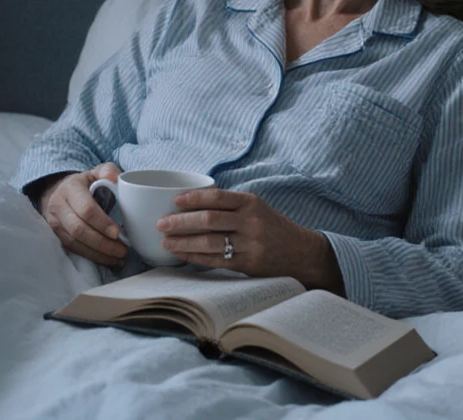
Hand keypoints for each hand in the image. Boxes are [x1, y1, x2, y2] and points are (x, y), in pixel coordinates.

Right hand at [38, 162, 127, 267]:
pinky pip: (73, 249)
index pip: (86, 209)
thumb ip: (108, 171)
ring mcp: (54, 223)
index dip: (102, 223)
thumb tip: (115, 178)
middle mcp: (58, 206)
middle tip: (122, 250)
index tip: (118, 232)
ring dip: (98, 253)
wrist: (59, 192)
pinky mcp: (56, 236)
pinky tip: (107, 260)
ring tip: (118, 257)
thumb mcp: (96, 172)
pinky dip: (91, 257)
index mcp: (70, 188)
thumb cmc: (84, 183)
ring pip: (75, 243)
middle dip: (102, 243)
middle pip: (79, 229)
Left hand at [156, 189, 343, 292]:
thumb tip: (189, 204)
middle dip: (181, 222)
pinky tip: (182, 255)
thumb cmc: (272, 227)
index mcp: (251, 203)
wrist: (300, 252)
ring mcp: (250, 245)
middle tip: (162, 224)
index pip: (217, 197)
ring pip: (209, 242)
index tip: (174, 201)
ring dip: (183, 242)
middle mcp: (251, 222)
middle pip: (209, 220)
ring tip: (165, 242)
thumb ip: (230, 205)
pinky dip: (196, 257)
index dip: (193, 198)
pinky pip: (216, 261)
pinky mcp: (247, 265)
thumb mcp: (256, 208)